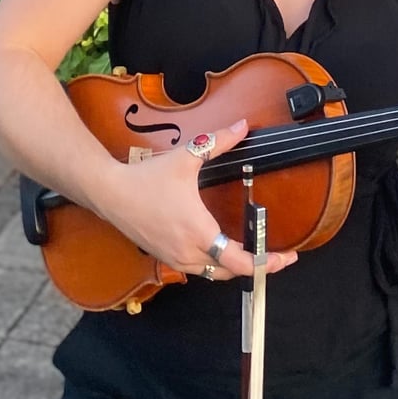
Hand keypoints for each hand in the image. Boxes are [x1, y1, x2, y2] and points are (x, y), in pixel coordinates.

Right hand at [100, 118, 297, 281]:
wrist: (110, 193)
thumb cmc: (146, 178)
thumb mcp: (185, 157)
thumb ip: (217, 141)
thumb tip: (242, 126)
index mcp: (198, 230)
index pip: (240, 260)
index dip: (267, 262)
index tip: (287, 257)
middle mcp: (188, 251)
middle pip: (230, 271)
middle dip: (256, 264)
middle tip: (276, 254)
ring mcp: (175, 258)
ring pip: (213, 272)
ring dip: (233, 265)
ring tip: (254, 250)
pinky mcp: (165, 256)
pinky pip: (198, 267)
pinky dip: (214, 262)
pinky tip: (221, 246)